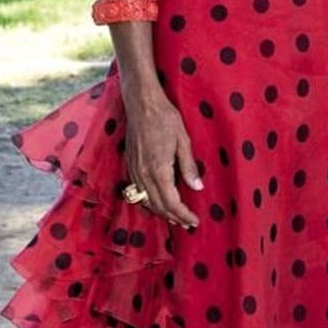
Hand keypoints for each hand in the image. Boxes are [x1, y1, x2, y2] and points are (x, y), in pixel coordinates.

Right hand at [122, 86, 201, 228]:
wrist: (141, 104)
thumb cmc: (165, 118)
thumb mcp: (183, 140)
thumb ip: (189, 166)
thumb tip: (197, 188)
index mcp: (159, 169)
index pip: (171, 202)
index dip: (183, 214)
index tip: (194, 220)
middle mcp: (143, 174)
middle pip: (158, 205)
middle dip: (174, 217)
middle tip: (188, 223)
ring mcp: (134, 171)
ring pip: (147, 201)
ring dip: (161, 212)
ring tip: (175, 218)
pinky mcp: (130, 166)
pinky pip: (139, 192)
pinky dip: (150, 202)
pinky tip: (159, 202)